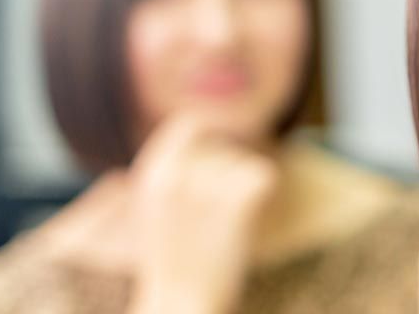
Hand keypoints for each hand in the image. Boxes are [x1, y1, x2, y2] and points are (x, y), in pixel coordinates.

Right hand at [127, 114, 277, 313]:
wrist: (180, 307)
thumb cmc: (172, 263)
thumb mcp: (158, 207)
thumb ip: (175, 169)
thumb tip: (206, 130)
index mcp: (153, 173)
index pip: (190, 123)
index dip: (210, 131)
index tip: (222, 146)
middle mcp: (178, 172)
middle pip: (223, 149)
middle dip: (227, 176)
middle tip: (214, 218)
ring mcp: (208, 185)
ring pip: (244, 165)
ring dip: (241, 191)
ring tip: (220, 229)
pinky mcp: (238, 200)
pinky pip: (265, 176)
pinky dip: (263, 194)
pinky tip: (246, 220)